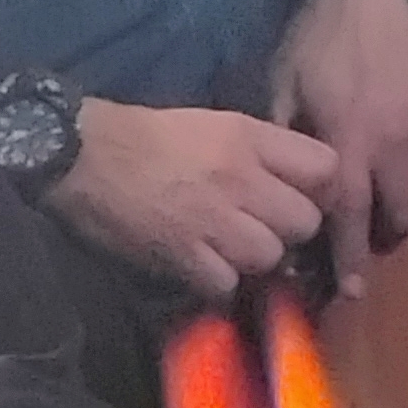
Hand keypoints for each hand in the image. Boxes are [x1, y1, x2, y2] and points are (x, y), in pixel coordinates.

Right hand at [50, 101, 339, 301]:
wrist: (82, 156)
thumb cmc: (149, 136)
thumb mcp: (216, 124)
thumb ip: (263, 150)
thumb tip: (301, 182)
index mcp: (249, 137)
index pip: (326, 167)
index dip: (322, 188)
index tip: (305, 196)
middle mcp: (240, 177)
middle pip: (305, 221)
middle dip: (289, 229)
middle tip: (263, 227)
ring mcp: (213, 219)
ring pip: (270, 256)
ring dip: (254, 259)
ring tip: (230, 248)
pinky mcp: (184, 255)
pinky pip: (227, 283)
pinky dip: (217, 281)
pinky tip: (202, 265)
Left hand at [269, 0, 407, 299]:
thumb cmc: (320, 37)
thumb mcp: (285, 84)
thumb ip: (284, 140)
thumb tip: (274, 191)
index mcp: (349, 136)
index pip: (350, 214)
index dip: (350, 256)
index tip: (352, 291)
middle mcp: (396, 139)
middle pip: (397, 214)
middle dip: (383, 233)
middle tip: (368, 237)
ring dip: (403, 203)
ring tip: (385, 194)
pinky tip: (402, 150)